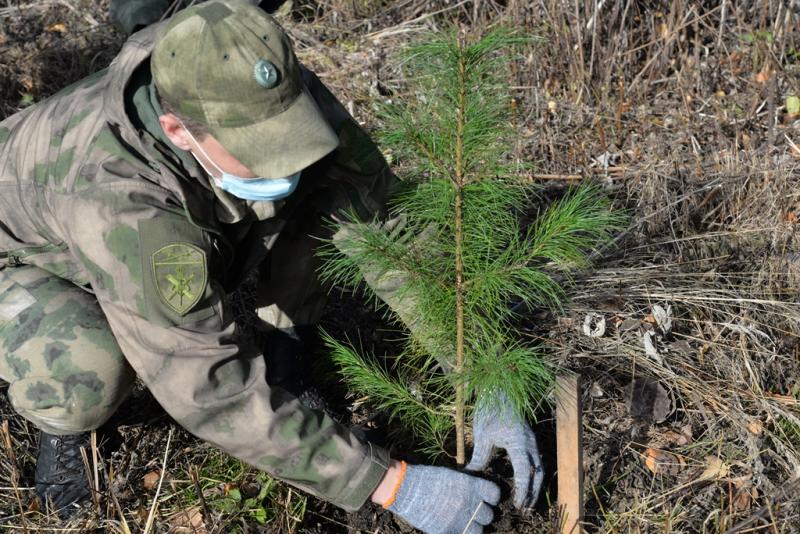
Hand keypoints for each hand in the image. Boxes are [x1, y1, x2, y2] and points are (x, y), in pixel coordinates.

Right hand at [386, 464, 499, 533]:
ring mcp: (460, 520)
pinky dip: (459, 532)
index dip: (490, 497)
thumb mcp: (451, 476)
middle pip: (488, 515)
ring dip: (473, 527)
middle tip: (472, 512)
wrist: (406, 489)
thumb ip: (467, 486)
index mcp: (471, 486)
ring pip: (478, 530)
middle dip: (481, 514)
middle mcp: (470, 504)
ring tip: (463, 523)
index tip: (485, 499)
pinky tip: (451, 527)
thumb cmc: (426, 478)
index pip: (494, 494)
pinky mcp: (448, 532)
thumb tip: (476, 493)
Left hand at [466, 392, 543, 507]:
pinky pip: (536, 461)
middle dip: (533, 492)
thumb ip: (479, 456)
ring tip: (527, 500)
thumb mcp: (482, 434)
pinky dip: (533, 475)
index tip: (518, 503)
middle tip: (525, 507)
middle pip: (537, 473)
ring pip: (539, 468)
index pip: (525, 472)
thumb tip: (471, 475)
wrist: (499, 390)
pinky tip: (526, 483)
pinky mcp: (529, 439)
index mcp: (520, 442)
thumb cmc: (490, 409)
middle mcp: (530, 443)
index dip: (523, 490)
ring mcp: (532, 441)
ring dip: (535, 485)